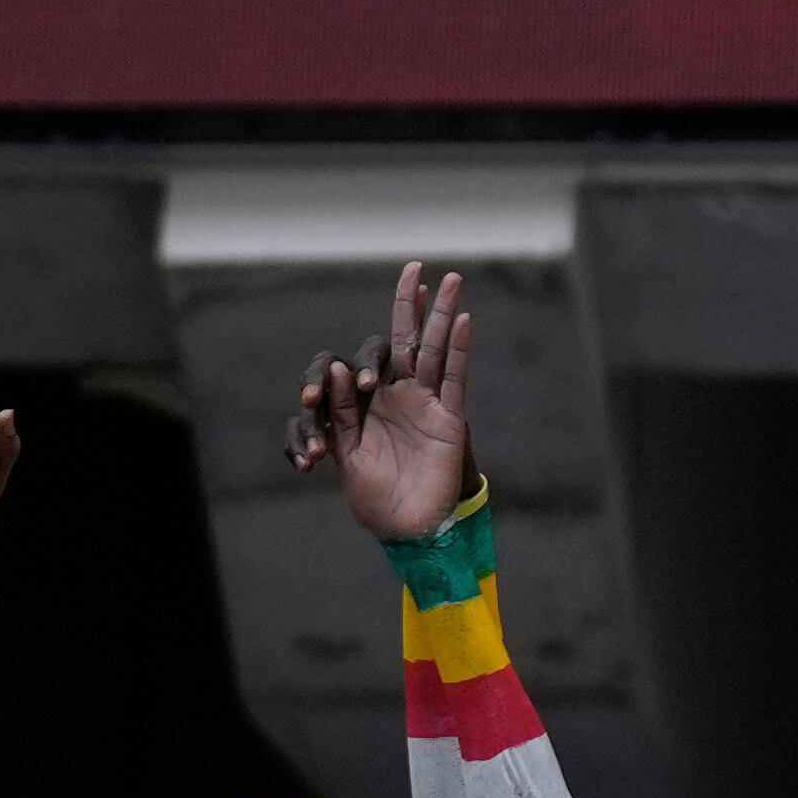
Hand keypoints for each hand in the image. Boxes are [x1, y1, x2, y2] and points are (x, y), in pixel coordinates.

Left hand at [295, 260, 480, 540]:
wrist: (406, 530)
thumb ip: (342, 411)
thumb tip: (335, 368)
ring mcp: (427, 403)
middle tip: (414, 266)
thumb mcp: (348, 452)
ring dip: (442, 314)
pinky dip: (460, 350)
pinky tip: (462, 320)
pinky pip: (455, 378)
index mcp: (370, 404)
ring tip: (452, 279)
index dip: (354, 357)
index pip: (364, 362)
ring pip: (436, 350)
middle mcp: (401, 396)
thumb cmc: (374, 498)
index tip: (342, 378)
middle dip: (411, 305)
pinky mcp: (450, 418)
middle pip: (407, 341)